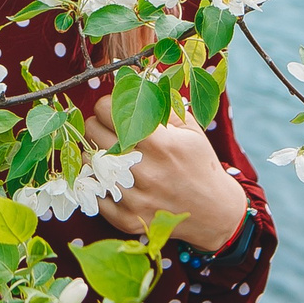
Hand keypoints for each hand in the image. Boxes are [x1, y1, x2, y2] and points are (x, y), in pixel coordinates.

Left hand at [84, 97, 248, 250]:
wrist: (214, 212)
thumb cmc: (199, 164)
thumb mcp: (190, 129)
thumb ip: (162, 104)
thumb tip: (134, 83)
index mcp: (160, 143)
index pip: (108, 110)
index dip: (108, 105)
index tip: (114, 109)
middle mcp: (145, 171)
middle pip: (93, 133)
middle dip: (98, 126)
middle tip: (109, 130)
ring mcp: (135, 198)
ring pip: (89, 163)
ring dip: (94, 154)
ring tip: (107, 153)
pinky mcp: (127, 219)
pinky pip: (94, 194)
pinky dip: (97, 183)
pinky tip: (109, 177)